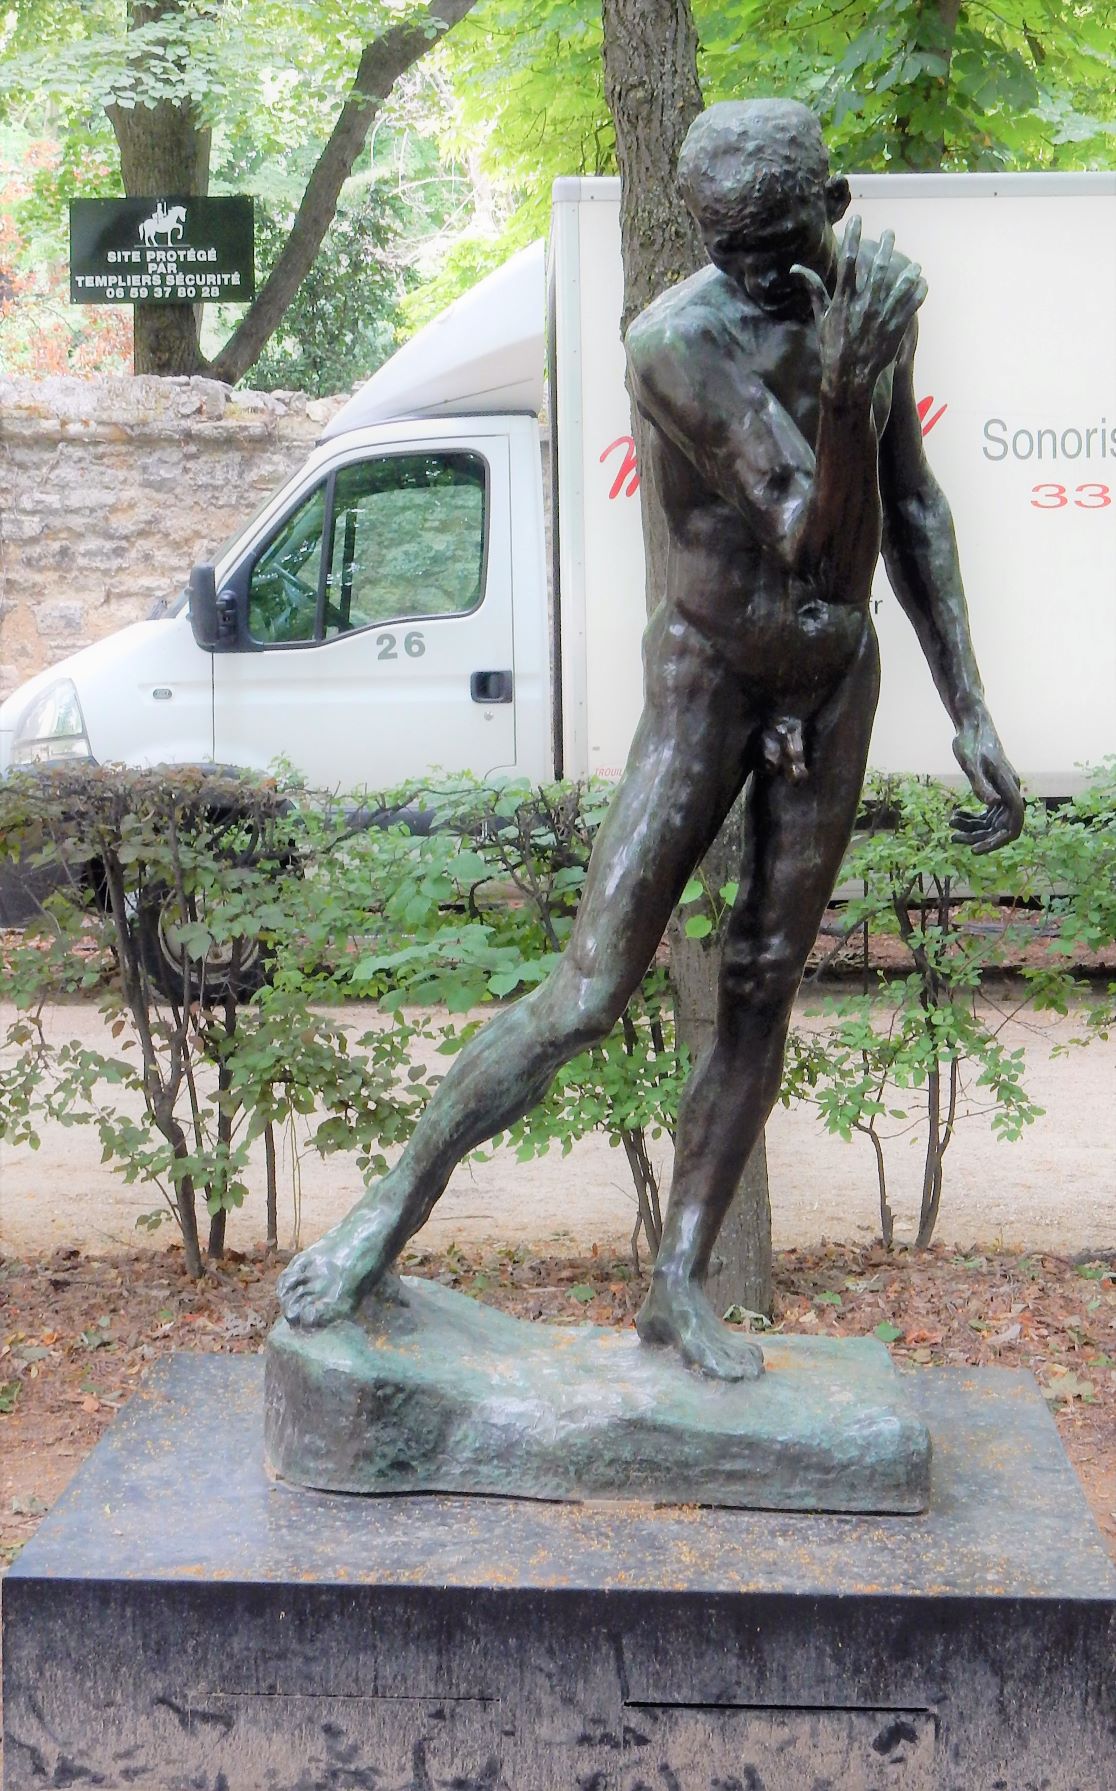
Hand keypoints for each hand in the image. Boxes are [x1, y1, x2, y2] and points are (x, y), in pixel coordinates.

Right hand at [793, 218, 927, 403]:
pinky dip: (918, 291)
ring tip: (915, 263)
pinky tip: (922, 282)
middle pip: (878, 267)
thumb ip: (814, 290)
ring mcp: (882, 315)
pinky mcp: (896, 327)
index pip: (848, 261)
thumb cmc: (831, 348)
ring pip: (899, 284)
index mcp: (844, 299)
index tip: (858, 220)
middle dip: (886, 247)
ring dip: (908, 270)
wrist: (849, 378)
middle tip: (891, 233)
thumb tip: (796, 269)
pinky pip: (911, 304)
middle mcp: (864, 303)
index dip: (853, 237)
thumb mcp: (820, 318)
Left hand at [950, 710, 1024, 853]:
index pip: (1013, 824)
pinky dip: (972, 818)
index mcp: (1009, 787)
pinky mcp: (993, 789)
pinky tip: (956, 816)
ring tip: (951, 824)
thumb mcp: (971, 764)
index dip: (998, 841)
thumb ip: (981, 785)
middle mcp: (1009, 792)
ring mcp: (1002, 792)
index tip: (976, 849)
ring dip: (973, 828)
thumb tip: (993, 805)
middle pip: (1000, 827)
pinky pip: (986, 813)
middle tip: (953, 838)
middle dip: (978, 836)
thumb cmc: (971, 742)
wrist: (972, 725)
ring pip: (991, 821)